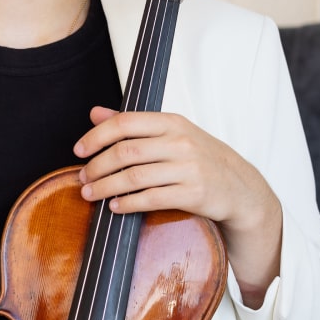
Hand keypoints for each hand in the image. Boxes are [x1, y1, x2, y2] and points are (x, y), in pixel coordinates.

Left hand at [73, 106, 281, 307]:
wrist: (240, 187)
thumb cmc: (200, 157)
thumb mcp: (171, 132)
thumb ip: (132, 124)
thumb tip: (94, 113)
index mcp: (171, 122)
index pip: (124, 123)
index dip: (96, 137)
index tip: (78, 150)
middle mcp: (179, 142)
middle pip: (125, 152)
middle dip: (96, 167)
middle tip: (81, 178)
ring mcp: (188, 168)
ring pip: (134, 177)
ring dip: (106, 187)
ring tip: (90, 194)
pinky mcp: (192, 194)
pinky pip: (151, 199)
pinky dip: (128, 204)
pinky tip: (115, 207)